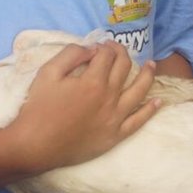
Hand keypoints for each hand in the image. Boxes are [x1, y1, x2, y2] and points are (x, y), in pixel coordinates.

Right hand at [13, 43, 158, 169]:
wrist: (35, 145)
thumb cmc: (39, 108)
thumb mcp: (48, 72)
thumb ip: (71, 54)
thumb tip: (91, 49)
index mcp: (93, 80)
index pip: (107, 55)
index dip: (103, 47)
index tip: (97, 48)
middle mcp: (109, 97)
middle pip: (124, 68)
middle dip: (122, 54)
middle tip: (117, 50)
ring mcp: (115, 117)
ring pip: (139, 91)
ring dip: (147, 75)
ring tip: (152, 66)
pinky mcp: (115, 136)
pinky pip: (138, 121)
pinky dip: (150, 110)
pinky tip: (157, 102)